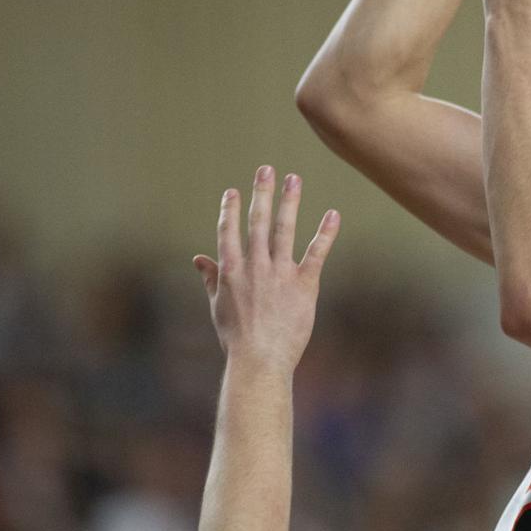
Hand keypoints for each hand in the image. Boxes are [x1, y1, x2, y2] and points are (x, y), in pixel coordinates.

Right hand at [193, 167, 339, 373]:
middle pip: (258, 222)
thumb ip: (211, 278)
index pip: (229, 232)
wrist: (259, 362)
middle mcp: (254, 266)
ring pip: (284, 230)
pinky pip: (316, 253)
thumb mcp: (218, 306)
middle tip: (267, 169)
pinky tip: (333, 214)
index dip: (231, 209)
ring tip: (294, 179)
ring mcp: (279, 273)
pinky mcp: (304, 285)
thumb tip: (198, 258)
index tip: (234, 191)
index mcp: (231, 271)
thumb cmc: (236, 338)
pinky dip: (325, 233)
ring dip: (289, 202)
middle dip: (262, 193)